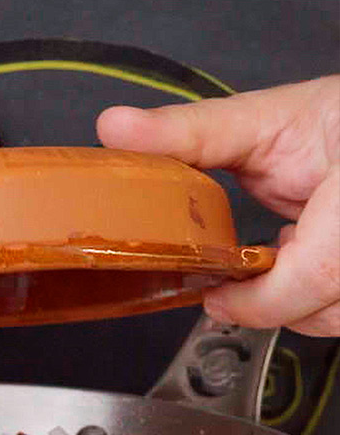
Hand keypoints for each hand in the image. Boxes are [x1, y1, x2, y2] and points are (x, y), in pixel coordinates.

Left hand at [97, 76, 339, 336]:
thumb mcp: (267, 119)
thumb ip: (194, 130)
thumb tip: (117, 128)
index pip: (320, 271)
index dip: (262, 300)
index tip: (216, 297)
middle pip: (328, 309)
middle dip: (273, 304)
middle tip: (234, 281)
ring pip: (337, 315)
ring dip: (297, 301)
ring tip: (277, 259)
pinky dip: (316, 294)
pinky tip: (303, 258)